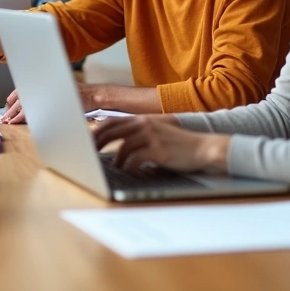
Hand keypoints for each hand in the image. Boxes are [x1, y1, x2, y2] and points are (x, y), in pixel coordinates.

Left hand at [0, 83, 99, 124]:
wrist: (92, 96)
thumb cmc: (76, 95)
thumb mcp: (56, 90)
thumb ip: (43, 94)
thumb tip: (27, 105)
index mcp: (41, 81)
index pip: (20, 91)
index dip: (11, 102)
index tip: (7, 110)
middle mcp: (41, 85)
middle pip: (20, 99)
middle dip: (10, 110)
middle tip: (4, 119)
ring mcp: (45, 93)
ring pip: (25, 105)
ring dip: (15, 115)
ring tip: (9, 122)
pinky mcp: (50, 103)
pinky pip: (34, 111)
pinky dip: (25, 118)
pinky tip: (20, 122)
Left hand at [92, 115, 230, 173]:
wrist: (203, 147)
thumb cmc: (178, 143)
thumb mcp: (156, 132)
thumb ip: (138, 133)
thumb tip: (117, 142)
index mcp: (141, 119)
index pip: (110, 122)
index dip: (95, 131)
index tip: (86, 142)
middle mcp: (144, 125)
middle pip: (111, 131)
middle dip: (96, 143)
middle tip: (88, 154)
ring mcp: (151, 137)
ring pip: (122, 146)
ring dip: (114, 159)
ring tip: (114, 167)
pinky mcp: (158, 150)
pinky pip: (135, 159)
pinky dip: (128, 166)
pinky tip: (127, 171)